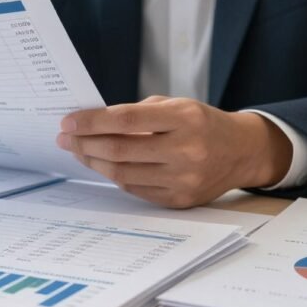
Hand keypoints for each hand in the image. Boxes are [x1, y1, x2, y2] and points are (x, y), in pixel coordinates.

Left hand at [56, 96, 292, 207]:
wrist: (242, 152)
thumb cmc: (201, 123)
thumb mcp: (176, 106)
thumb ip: (137, 113)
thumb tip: (91, 124)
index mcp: (184, 118)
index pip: (126, 119)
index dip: (91, 122)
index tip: (68, 122)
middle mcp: (186, 150)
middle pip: (120, 150)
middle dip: (85, 144)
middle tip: (65, 138)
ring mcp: (184, 179)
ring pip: (123, 174)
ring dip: (94, 162)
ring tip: (79, 151)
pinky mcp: (180, 200)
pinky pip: (135, 189)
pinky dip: (115, 176)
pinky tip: (103, 165)